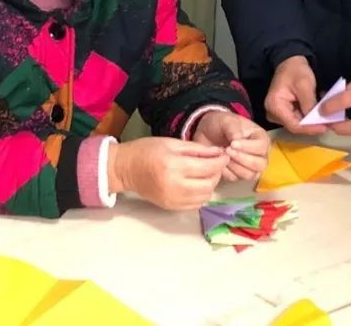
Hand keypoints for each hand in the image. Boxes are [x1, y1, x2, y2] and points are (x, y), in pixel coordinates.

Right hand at [108, 137, 228, 209]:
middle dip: (217, 173)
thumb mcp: (173, 143)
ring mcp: (173, 200)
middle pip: (209, 184)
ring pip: (204, 196)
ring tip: (206, 173)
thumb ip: (197, 149)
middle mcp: (174, 186)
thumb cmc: (147, 150)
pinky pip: (195, 204)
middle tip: (215, 163)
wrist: (126, 169)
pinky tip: (196, 183)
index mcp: (174, 166)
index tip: (224, 155)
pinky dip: (201, 194)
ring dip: (210, 185)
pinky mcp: (171, 207)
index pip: (207, 167)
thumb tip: (219, 153)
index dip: (220, 161)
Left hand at [192, 111, 269, 181]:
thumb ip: (233, 128)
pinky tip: (219, 161)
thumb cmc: (221, 124)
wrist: (207, 133)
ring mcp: (249, 166)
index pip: (262, 147)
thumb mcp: (226, 120)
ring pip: (249, 175)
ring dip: (234, 166)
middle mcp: (259, 154)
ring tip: (223, 155)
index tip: (232, 143)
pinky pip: (235, 178)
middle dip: (242, 159)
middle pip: (260, 165)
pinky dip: (226, 171)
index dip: (248, 147)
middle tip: (227, 150)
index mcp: (260, 138)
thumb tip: (237, 140)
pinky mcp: (238, 174)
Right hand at [264, 56, 324, 133]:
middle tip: (329, 122)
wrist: (290, 63)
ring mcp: (277, 114)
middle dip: (312, 125)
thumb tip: (318, 121)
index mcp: (274, 106)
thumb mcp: (305, 85)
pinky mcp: (284, 113)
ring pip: (298, 124)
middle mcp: (273, 113)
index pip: (293, 125)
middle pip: (295, 126)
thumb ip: (309, 104)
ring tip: (326, 115)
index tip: (325, 127)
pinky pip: (298, 119)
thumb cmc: (296, 71)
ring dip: (312, 121)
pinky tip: (319, 111)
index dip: (309, 128)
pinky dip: (309, 116)